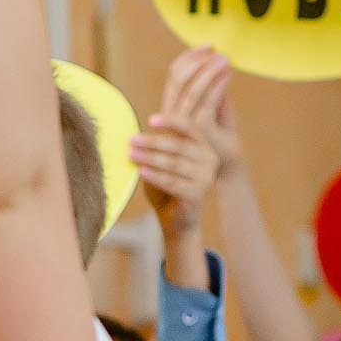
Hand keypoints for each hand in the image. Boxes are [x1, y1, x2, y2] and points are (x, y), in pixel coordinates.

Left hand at [133, 115, 218, 239]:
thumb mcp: (163, 163)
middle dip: (153, 142)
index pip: (189, 128)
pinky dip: (155, 176)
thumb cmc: (167, 188)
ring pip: (174, 163)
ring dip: (150, 158)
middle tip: (132, 140)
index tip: (150, 120)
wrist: (176, 220)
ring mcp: (206, 177)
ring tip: (131, 155)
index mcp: (203, 146)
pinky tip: (140, 172)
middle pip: (179, 146)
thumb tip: (135, 136)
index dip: (171, 122)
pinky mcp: (198, 194)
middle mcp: (209, 159)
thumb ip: (158, 149)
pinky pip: (172, 182)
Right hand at [162, 47, 239, 178]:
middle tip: (218, 53)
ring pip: (192, 89)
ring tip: (225, 62)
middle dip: (199, 61)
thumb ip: (213, 89)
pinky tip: (228, 77)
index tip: (208, 46)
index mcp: (172, 106)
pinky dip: (218, 86)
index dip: (189, 56)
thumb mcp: (215, 107)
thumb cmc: (218, 136)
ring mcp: (183, 124)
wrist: (219, 165)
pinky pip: (206, 103)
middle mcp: (172, 114)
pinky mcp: (197, 131)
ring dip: (210, 71)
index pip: (174, 73)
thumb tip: (218, 63)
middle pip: (178, 77)